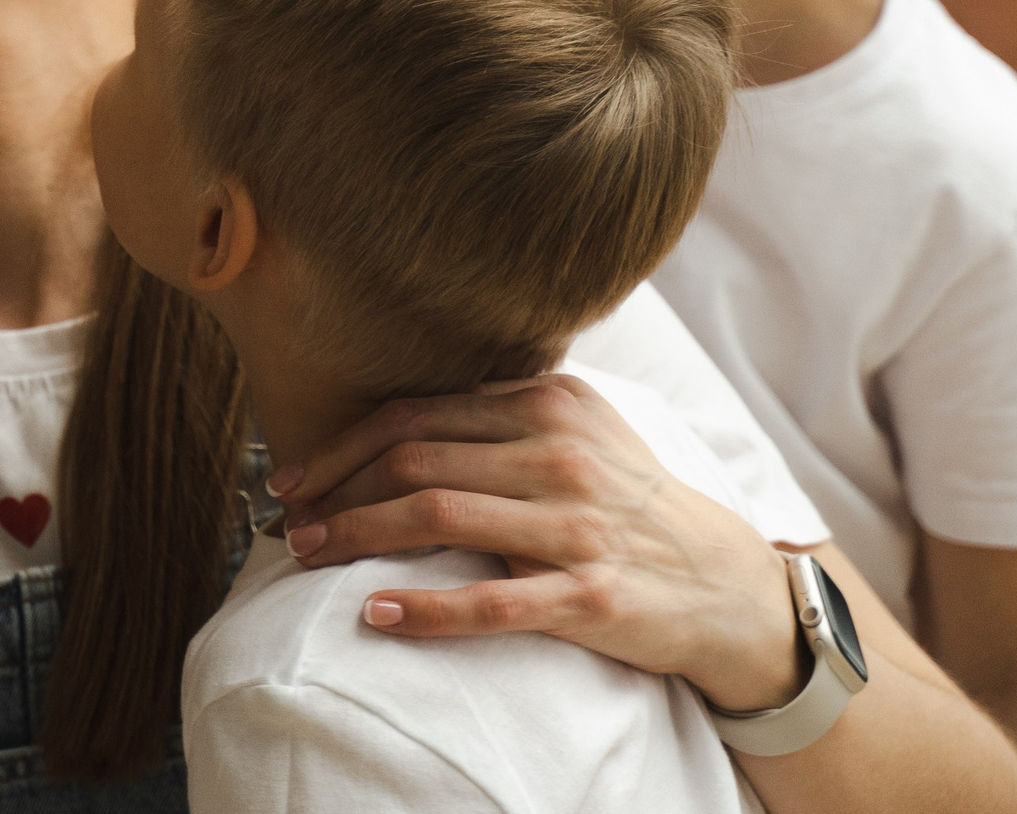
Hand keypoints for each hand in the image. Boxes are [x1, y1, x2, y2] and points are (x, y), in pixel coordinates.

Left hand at [273, 373, 802, 710]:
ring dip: (359, 536)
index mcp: (547, 404)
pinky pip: (491, 601)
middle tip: (289, 523)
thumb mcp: (577, 432)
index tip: (292, 475)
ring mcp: (576, 525)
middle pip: (414, 460)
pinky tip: (375, 613)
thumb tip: (393, 420)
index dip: (341, 445)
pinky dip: (425, 608)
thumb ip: (498, 416)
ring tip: (310, 555)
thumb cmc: (630, 504)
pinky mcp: (591, 594)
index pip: (416, 414)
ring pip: (439, 517)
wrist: (728, 583)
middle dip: (336, 491)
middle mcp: (559, 454)